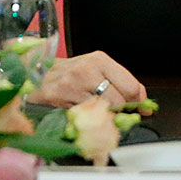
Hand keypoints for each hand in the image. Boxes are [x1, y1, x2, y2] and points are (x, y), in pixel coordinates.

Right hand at [32, 51, 146, 107]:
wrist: (38, 75)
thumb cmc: (70, 74)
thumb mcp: (96, 70)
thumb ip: (119, 81)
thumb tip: (142, 100)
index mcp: (100, 59)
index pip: (130, 85)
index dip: (138, 101)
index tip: (141, 109)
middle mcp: (87, 69)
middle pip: (119, 100)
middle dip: (122, 111)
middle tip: (117, 112)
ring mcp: (73, 83)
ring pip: (103, 110)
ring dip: (106, 116)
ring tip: (100, 112)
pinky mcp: (60, 97)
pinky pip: (85, 116)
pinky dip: (90, 119)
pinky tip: (86, 115)